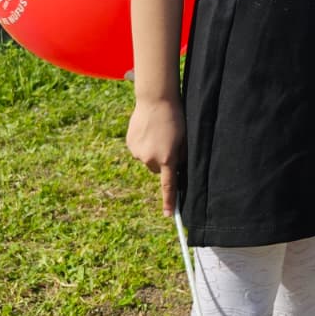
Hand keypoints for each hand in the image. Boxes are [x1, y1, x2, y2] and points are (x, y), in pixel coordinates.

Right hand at [126, 97, 183, 216]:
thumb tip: (177, 169)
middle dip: (163, 161)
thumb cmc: (176, 118)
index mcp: (168, 159)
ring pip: (147, 159)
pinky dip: (144, 144)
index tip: (169, 215)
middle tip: (168, 142)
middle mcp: (151, 159)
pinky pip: (139, 150)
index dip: (169, 201)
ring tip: (158, 132)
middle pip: (157, 169)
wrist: (156, 100)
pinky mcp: (130, 144)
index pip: (169, 185)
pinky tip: (148, 129)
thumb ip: (181, 157)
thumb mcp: (185, 139)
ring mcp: (138, 153)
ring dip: (152, 151)